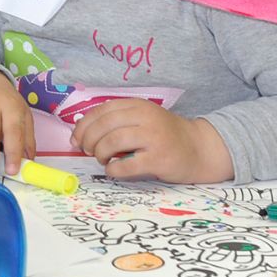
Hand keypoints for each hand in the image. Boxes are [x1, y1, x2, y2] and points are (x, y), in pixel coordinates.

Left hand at [69, 100, 232, 181]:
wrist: (200, 149)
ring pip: (113, 142)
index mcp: (138, 106)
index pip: (101, 110)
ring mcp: (154, 138)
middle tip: (87, 151)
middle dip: (89, 140)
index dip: (83, 125)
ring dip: (100, 153)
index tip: (76, 138)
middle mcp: (146, 118)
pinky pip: (127, 165)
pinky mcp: (159, 159)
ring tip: (102, 159)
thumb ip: (117, 121)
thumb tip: (81, 133)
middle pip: (104, 125)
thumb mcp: (142, 119)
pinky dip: (113, 169)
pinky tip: (113, 170)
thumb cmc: (165, 135)